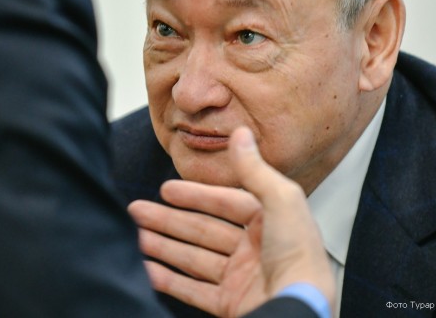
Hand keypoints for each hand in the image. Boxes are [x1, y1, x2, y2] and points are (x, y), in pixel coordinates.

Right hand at [128, 127, 334, 317]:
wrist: (299, 308)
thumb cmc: (300, 259)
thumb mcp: (281, 201)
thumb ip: (255, 169)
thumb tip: (242, 134)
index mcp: (269, 223)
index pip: (224, 203)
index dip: (194, 195)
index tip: (166, 190)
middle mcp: (254, 250)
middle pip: (202, 231)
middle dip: (168, 220)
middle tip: (138, 211)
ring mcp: (241, 279)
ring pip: (193, 258)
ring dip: (163, 247)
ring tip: (135, 237)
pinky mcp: (231, 304)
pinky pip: (193, 290)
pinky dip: (169, 280)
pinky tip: (149, 270)